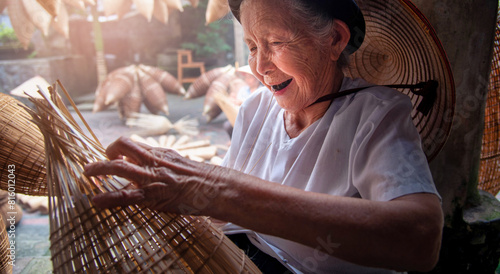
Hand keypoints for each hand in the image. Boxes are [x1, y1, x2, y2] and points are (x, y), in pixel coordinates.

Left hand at [83, 137, 220, 214]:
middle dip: (106, 152)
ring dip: (99, 169)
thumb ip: (166, 163)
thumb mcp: (182, 163)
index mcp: (161, 153)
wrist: (215, 188)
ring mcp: (152, 177)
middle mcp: (154, 160)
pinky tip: (95, 201)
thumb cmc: (203, 178)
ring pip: (119, 167)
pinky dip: (107, 198)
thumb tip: (156, 166)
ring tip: (87, 173)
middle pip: (123, 146)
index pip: (134, 144)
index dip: (119, 148)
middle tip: (96, 163)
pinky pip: (125, 196)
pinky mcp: (153, 196)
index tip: (113, 155)